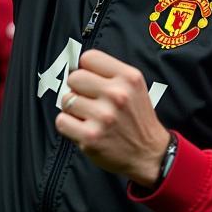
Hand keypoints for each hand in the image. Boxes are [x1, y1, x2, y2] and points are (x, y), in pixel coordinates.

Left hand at [56, 49, 169, 185]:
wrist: (149, 153)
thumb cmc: (137, 118)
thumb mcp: (134, 86)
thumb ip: (109, 73)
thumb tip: (76, 67)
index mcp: (128, 77)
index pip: (89, 58)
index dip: (86, 69)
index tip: (91, 80)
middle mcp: (117, 94)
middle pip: (74, 78)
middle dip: (78, 88)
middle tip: (89, 100)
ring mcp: (103, 117)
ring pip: (66, 100)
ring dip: (73, 108)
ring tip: (89, 116)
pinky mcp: (90, 137)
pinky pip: (62, 121)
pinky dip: (68, 125)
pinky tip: (83, 128)